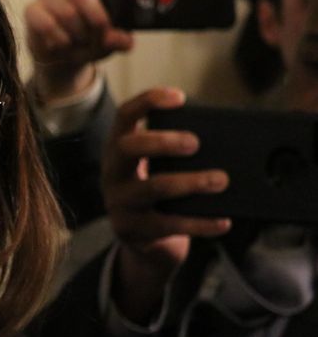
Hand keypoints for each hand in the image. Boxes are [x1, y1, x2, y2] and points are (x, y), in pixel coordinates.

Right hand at [24, 0, 133, 101]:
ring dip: (78, 34)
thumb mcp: (110, 42)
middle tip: (99, 34)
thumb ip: (119, 39)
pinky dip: (60, 39)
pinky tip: (62, 44)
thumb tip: (124, 40)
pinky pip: (47, 24)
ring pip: (67, 13)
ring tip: (80, 42)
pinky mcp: (32, 10)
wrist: (60, 61)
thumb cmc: (87, 42)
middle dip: (96, 19)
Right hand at [101, 88, 231, 322]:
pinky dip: (199, 223)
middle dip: (162, 141)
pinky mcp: (132, 230)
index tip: (179, 97)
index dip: (149, 101)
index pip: (125, 115)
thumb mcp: (157, 166)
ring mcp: (119, 202)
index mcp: (118, 148)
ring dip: (190, 182)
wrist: (140, 239)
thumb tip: (224, 137)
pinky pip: (169, 225)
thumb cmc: (158, 192)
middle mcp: (112, 172)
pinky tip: (222, 221)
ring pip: (153, 187)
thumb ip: (175, 151)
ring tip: (221, 180)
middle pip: (128, 147)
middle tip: (195, 143)